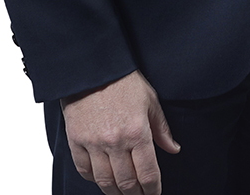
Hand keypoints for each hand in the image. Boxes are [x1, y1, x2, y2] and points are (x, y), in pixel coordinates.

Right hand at [60, 69, 180, 193]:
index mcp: (137, 132)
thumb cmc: (123, 81)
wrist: (92, 66)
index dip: (152, 190)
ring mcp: (93, 142)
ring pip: (105, 181)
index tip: (153, 193)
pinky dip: (93, 179)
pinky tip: (101, 179)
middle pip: (127, 183)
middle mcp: (115, 141)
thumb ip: (162, 128)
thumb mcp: (150, 101)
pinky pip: (84, 169)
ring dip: (115, 192)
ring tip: (121, 193)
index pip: (147, 174)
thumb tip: (173, 149)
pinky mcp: (76, 139)